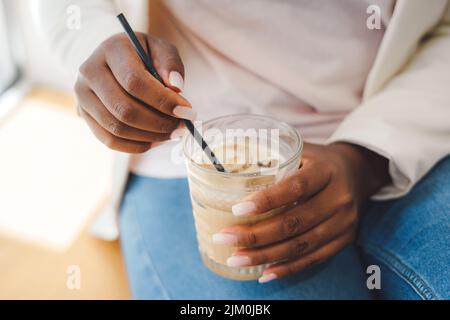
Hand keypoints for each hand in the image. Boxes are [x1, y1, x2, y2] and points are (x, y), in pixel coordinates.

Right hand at [75, 33, 194, 152]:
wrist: (117, 61)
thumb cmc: (144, 55)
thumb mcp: (161, 49)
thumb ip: (170, 63)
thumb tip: (176, 86)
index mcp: (111, 49)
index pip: (134, 82)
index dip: (162, 101)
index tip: (186, 111)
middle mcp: (90, 71)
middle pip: (124, 109)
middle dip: (159, 123)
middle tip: (181, 127)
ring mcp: (83, 95)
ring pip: (117, 128)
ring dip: (150, 137)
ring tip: (172, 134)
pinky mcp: (84, 114)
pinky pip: (110, 140)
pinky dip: (136, 146)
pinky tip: (156, 141)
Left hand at [212, 143, 389, 282]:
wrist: (357, 172)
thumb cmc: (318, 161)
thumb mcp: (302, 149)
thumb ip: (274, 155)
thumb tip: (232, 164)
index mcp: (326, 171)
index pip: (296, 187)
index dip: (267, 200)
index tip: (237, 209)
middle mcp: (339, 198)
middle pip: (294, 222)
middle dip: (256, 234)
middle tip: (224, 238)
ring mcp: (344, 222)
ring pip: (301, 245)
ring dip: (265, 255)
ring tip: (236, 259)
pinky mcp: (344, 240)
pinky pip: (313, 258)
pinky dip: (287, 268)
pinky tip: (264, 272)